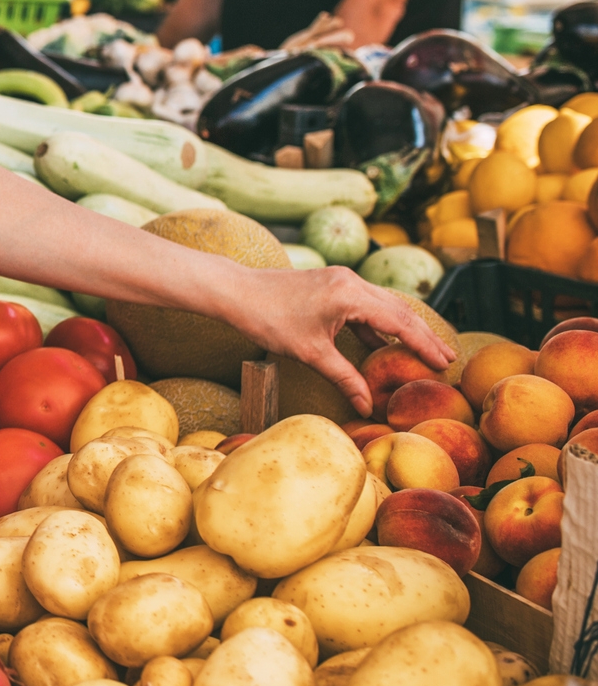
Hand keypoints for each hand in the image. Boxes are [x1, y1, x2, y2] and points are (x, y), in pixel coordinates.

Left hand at [226, 265, 452, 416]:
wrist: (236, 291)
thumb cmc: (268, 319)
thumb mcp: (311, 353)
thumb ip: (344, 378)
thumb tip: (365, 406)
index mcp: (351, 295)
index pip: (400, 321)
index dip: (424, 344)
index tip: (444, 362)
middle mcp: (351, 281)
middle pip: (399, 310)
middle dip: (423, 335)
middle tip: (447, 357)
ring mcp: (342, 280)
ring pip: (384, 305)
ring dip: (404, 328)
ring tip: (425, 351)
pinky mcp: (332, 284)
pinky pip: (365, 304)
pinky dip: (379, 323)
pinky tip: (385, 343)